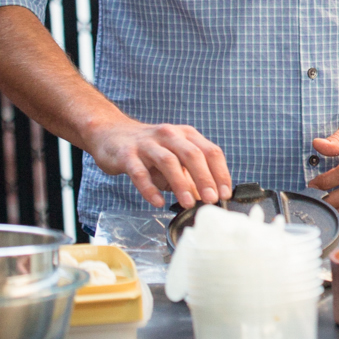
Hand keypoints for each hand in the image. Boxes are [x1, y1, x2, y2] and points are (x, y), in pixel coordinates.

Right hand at [85, 119, 232, 209]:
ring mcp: (148, 144)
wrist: (112, 134)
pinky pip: (140, 172)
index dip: (220, 173)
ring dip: (181, 184)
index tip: (226, 193)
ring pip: (168, 162)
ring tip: (189, 203)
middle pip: (192, 155)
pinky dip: (150, 188)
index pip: (211, 151)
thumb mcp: (175, 158)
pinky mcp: (127, 155)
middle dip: (205, 178)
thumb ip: (190, 175)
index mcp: (186, 135)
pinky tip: (157, 202)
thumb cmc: (151, 150)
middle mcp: (170, 135)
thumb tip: (209, 198)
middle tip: (212, 199)